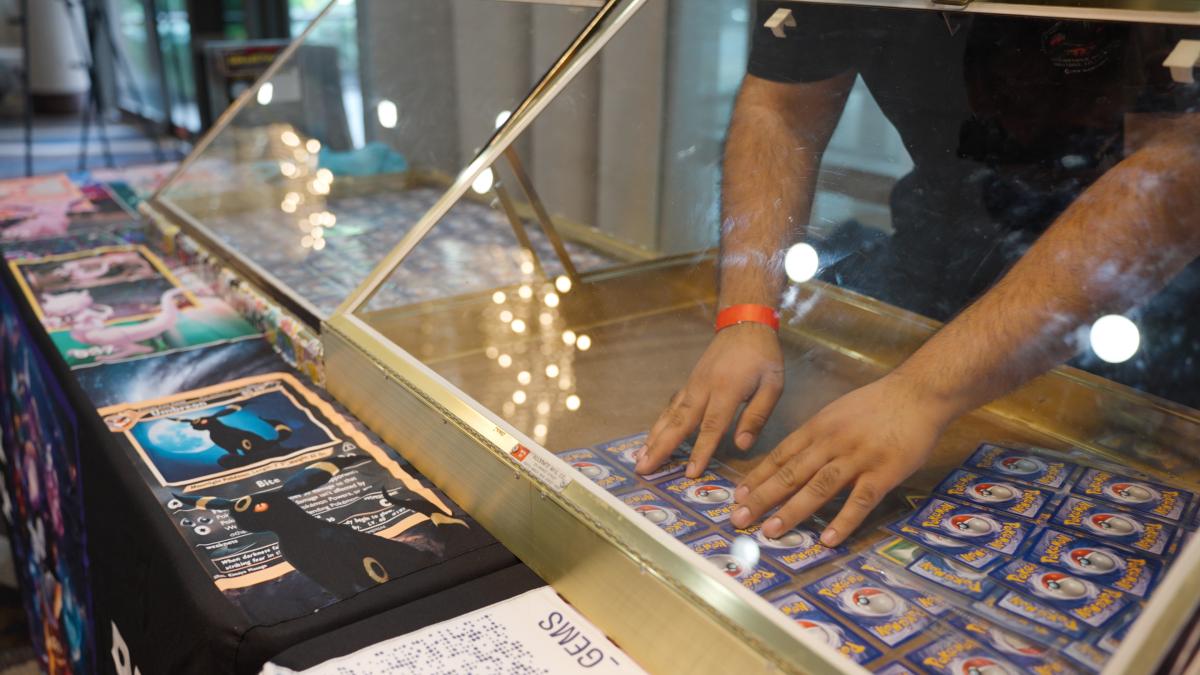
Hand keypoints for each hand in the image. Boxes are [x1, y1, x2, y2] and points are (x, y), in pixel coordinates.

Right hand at [638, 323, 783, 477]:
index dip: (701, 451)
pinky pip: (672, 406)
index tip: (690, 473)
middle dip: (661, 447)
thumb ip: (757, 415)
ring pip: (670, 414)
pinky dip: (660, 423)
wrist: (744, 324)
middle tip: (644, 468)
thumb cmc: (762, 356)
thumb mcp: (772, 384)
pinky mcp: (690, 382)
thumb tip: (742, 445)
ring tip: (640, 457)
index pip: (712, 426)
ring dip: (654, 437)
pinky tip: (652, 436)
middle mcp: (703, 388)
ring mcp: (693, 384)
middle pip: (680, 422)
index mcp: (727, 389)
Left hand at [728, 372, 957, 545]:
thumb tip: (793, 458)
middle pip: (791, 473)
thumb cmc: (878, 404)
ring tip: (770, 531)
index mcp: (818, 427)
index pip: (780, 455)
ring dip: (792, 511)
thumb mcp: (838, 412)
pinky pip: (860, 500)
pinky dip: (844, 521)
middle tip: (739, 518)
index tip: (738, 495)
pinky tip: (828, 539)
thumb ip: (817, 435)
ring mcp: (857, 458)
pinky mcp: (884, 472)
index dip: (758, 477)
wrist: (919, 393)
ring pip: (818, 488)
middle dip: (762, 497)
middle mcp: (831, 443)